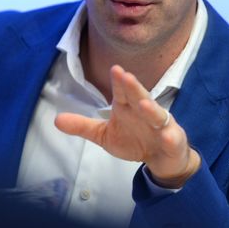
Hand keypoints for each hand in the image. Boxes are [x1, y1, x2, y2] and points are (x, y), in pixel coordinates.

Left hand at [54, 65, 199, 187]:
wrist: (162, 158)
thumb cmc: (134, 140)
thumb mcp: (104, 134)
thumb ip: (82, 126)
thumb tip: (56, 120)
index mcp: (128, 107)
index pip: (122, 92)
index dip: (119, 81)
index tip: (115, 69)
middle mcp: (145, 112)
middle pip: (139, 96)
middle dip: (133, 87)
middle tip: (125, 76)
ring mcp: (160, 126)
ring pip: (157, 115)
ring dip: (151, 109)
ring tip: (143, 103)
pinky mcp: (173, 141)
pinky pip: (172, 138)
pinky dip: (170, 136)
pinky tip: (167, 135)